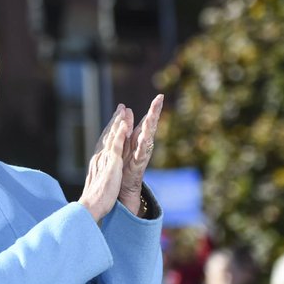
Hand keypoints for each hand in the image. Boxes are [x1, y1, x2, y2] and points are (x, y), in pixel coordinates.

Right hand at [79, 105, 130, 221]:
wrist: (90, 206)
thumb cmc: (94, 201)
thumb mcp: (98, 184)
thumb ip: (100, 176)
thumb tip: (99, 176)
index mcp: (98, 162)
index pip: (104, 142)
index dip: (110, 130)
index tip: (116, 121)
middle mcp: (100, 158)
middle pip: (107, 136)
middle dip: (115, 121)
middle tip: (121, 108)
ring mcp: (105, 160)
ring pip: (112, 137)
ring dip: (118, 122)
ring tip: (124, 110)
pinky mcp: (111, 164)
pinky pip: (116, 146)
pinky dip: (120, 135)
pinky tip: (125, 125)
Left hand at [118, 94, 163, 212]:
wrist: (123, 187)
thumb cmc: (124, 164)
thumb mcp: (124, 143)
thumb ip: (126, 127)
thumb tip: (126, 108)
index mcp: (138, 138)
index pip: (146, 120)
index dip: (153, 109)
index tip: (160, 96)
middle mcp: (142, 145)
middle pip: (150, 126)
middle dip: (155, 112)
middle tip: (160, 100)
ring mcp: (142, 154)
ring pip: (147, 137)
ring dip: (150, 126)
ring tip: (153, 114)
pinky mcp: (138, 164)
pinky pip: (141, 153)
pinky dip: (143, 145)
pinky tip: (146, 137)